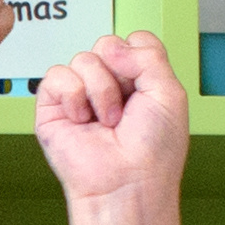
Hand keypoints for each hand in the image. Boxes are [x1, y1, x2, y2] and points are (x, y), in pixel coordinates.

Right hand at [23, 31, 185, 213]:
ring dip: (101, 91)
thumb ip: (149, 54)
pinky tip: (83, 119)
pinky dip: (73, 95)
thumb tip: (112, 46)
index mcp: (139, 80)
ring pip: (83, 59)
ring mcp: (81, 94)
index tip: (145, 84)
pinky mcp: (53, 106)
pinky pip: (56, 75)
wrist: (127, 183)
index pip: (133, 41)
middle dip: (119, 75)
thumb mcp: (170, 92)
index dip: (138, 55)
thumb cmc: (153, 151)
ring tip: (107, 121)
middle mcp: (110, 85)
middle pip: (107, 44)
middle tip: (125, 109)